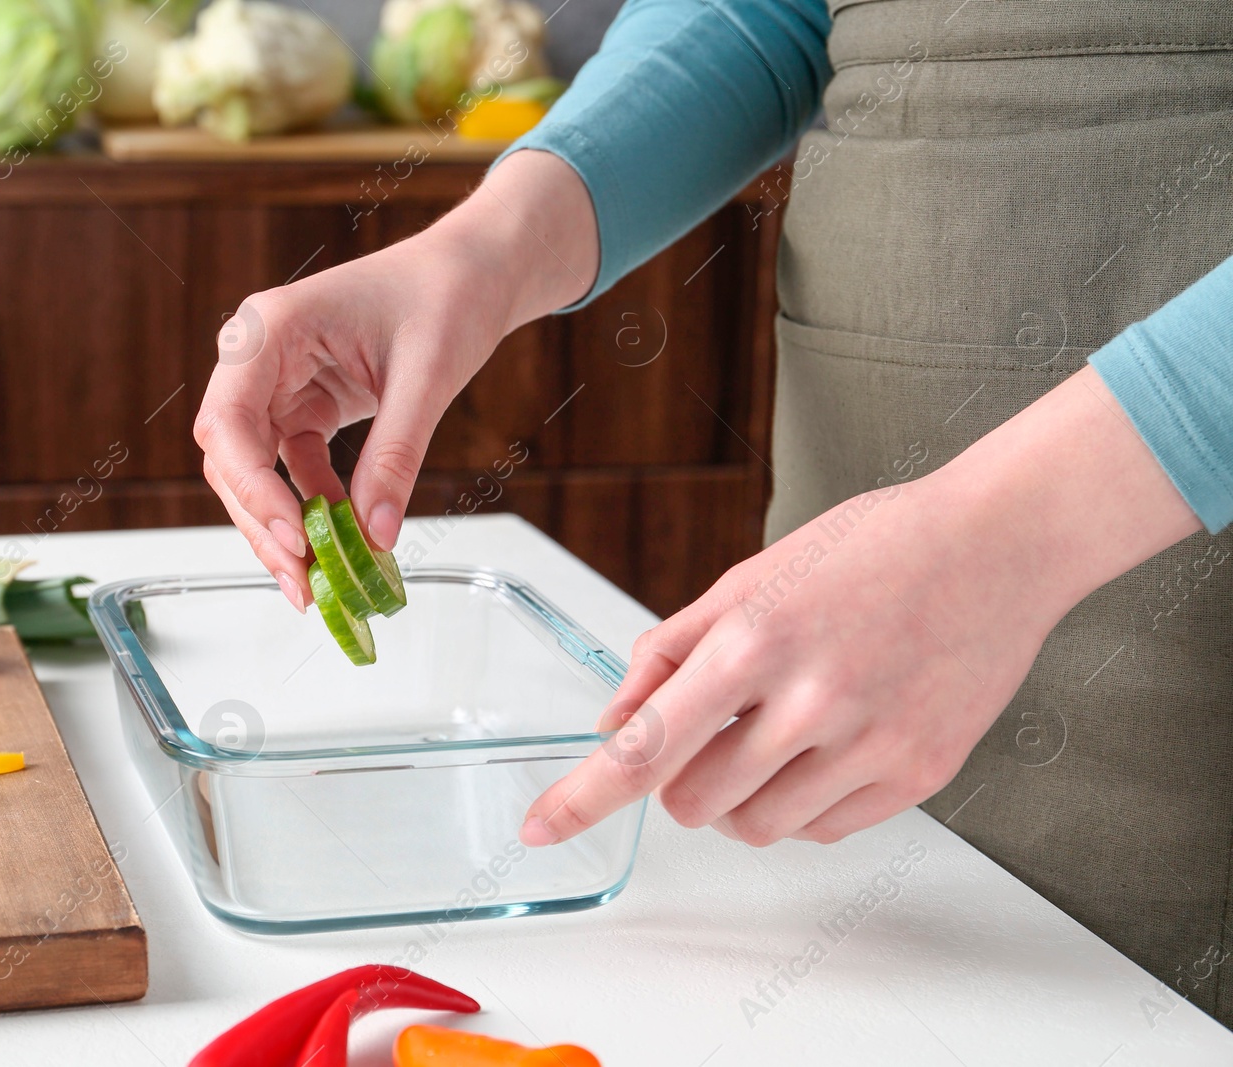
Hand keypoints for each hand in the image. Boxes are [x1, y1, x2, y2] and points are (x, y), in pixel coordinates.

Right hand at [193, 150, 596, 608]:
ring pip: (256, 472)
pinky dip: (314, 509)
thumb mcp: (426, 376)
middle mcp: (259, 357)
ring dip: (282, 526)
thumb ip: (395, 455)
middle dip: (263, 524)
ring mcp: (278, 384)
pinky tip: (345, 540)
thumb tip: (377, 534)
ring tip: (319, 581)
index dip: (252, 489)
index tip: (294, 540)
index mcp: (270, 330)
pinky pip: (293, 469)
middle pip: (233, 457)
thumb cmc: (447, 294)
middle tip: (304, 583)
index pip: (230, 423)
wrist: (472, 272)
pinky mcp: (305, 407)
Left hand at [520, 366, 1200, 846]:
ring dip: (740, 799)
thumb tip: (615, 719)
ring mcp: (869, 745)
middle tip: (715, 732)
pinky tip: (826, 749)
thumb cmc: (871, 548)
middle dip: (682, 779)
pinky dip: (804, 805)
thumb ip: (672, 649)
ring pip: (754, 828)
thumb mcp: (753, 576)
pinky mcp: (918, 776)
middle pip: (692, 803)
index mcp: (754, 641)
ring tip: (775, 736)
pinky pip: (822, 831)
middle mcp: (809, 702)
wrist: (997, 544)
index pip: (645, 745)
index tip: (539, 828)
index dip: (582, 796)